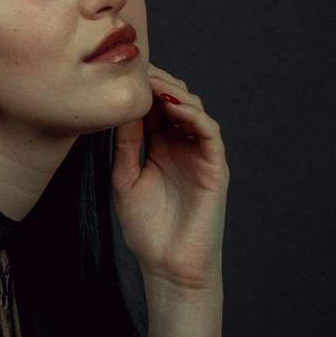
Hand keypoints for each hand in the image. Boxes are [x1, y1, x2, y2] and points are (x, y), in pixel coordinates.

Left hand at [109, 61, 228, 290]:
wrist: (169, 266)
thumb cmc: (147, 229)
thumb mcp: (125, 179)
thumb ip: (126, 146)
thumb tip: (120, 111)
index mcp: (161, 146)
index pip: (154, 108)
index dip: (141, 90)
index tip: (120, 74)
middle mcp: (182, 146)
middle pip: (175, 101)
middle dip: (157, 84)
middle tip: (136, 70)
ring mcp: (201, 155)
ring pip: (195, 110)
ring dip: (175, 94)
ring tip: (152, 85)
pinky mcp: (216, 168)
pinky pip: (210, 133)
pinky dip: (195, 116)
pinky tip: (175, 109)